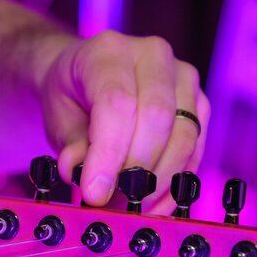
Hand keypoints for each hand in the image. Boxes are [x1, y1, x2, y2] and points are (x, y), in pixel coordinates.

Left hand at [40, 31, 209, 212]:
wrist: (87, 81)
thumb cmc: (72, 99)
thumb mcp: (58, 120)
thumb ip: (71, 147)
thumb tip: (83, 174)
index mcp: (109, 51)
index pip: (117, 103)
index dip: (108, 153)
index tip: (95, 192)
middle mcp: (153, 55)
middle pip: (157, 119)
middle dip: (136, 171)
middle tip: (114, 202)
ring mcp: (182, 78)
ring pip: (183, 137)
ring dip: (159, 181)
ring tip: (132, 206)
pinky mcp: (199, 105)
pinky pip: (196, 149)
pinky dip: (176, 183)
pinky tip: (155, 203)